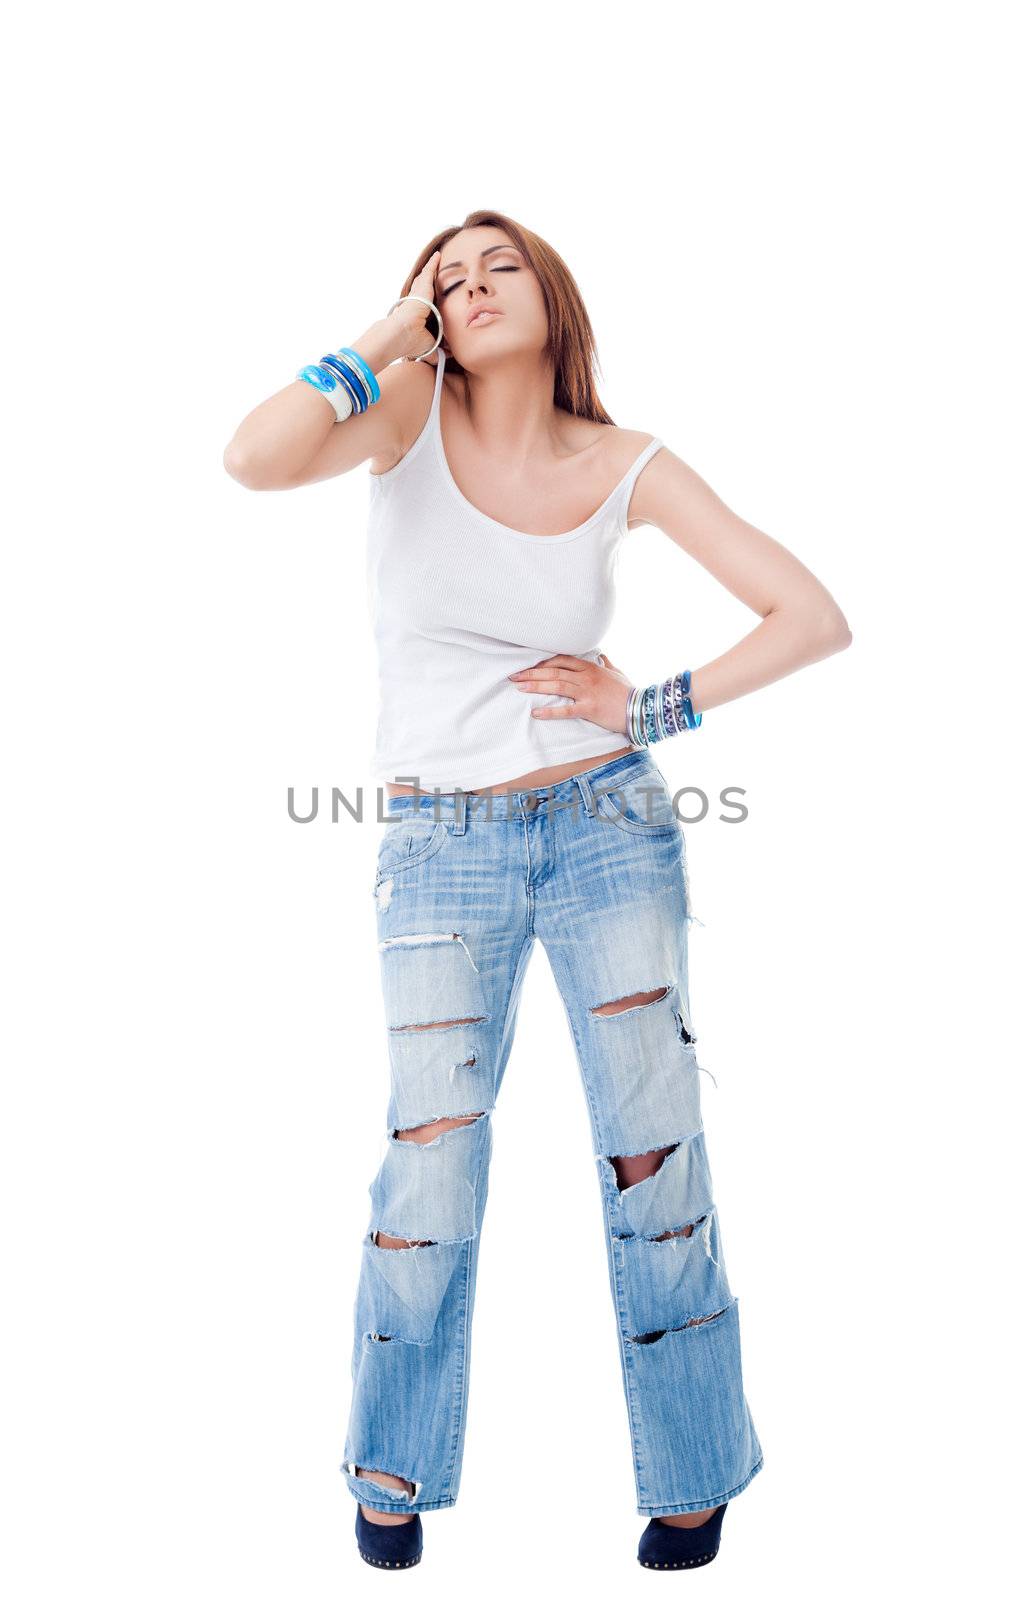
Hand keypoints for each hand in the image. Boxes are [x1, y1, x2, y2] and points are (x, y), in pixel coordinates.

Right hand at [390, 250, 441, 359]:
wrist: (402, 333)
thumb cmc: (411, 341)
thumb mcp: (429, 345)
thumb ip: (439, 349)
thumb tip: (450, 354)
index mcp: (417, 315)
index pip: (425, 306)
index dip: (429, 302)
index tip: (432, 302)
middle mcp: (416, 302)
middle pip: (423, 289)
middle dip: (427, 282)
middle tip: (433, 275)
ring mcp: (418, 294)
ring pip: (425, 279)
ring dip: (430, 271)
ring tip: (436, 262)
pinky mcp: (422, 287)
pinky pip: (429, 272)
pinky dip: (433, 264)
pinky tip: (438, 256)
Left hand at [508, 652, 634, 736]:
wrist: (641, 708)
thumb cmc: (628, 691)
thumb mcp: (617, 673)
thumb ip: (606, 663)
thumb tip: (602, 655)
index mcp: (590, 667)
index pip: (561, 660)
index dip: (543, 662)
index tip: (527, 664)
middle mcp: (586, 677)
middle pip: (554, 671)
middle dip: (532, 673)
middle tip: (514, 675)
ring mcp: (587, 692)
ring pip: (557, 686)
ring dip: (536, 686)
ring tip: (519, 687)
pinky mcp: (589, 708)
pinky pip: (566, 710)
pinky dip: (550, 712)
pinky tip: (536, 713)